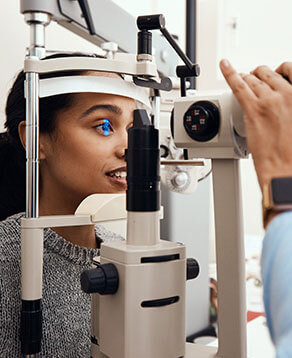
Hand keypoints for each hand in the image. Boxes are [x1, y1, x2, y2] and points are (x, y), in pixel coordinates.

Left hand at [220, 59, 291, 189]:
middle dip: (260, 76)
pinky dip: (229, 73)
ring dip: (246, 78)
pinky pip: (238, 86)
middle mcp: (286, 94)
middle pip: (267, 74)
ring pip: (252, 79)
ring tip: (242, 79)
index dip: (278, 72)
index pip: (289, 70)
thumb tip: (285, 105)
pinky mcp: (252, 110)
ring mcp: (268, 101)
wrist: (284, 168)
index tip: (274, 76)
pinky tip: (224, 65)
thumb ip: (290, 107)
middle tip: (254, 81)